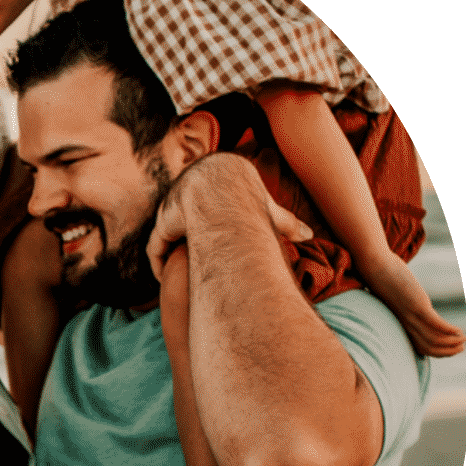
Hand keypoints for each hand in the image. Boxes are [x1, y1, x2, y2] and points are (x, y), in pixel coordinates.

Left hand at [148, 155, 312, 280]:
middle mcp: (188, 193)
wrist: (222, 193)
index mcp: (212, 186)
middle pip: (184, 221)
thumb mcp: (270, 213)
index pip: (206, 208)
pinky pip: (157, 246)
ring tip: (174, 278)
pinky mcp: (163, 222)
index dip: (207, 227)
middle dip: (184, 242)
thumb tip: (309, 236)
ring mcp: (173, 206)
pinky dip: (159, 263)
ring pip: (168, 236)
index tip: (212, 246)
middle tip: (191, 270)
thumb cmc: (252, 202)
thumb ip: (286, 223)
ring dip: (168, 256)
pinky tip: (163, 279)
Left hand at [355, 248, 465, 357]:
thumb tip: (411, 303)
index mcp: (402, 323)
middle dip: (448, 351)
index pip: (421, 348)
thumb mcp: (398, 297)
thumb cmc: (386, 280)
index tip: (454, 349)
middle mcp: (406, 323)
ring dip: (452, 342)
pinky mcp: (416, 305)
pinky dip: (449, 330)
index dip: (439, 352)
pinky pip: (434, 323)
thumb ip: (405, 304)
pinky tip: (459, 331)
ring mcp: (411, 315)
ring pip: (433, 339)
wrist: (375, 266)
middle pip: (429, 348)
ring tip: (463, 338)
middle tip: (462, 347)